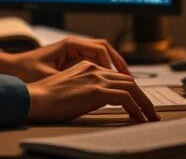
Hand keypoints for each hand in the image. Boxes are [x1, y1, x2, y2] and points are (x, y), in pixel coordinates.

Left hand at [0, 37, 130, 82]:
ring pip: (100, 55)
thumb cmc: (25, 71)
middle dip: (118, 63)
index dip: (113, 62)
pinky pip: (92, 62)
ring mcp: (72, 51)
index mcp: (70, 45)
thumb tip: (93, 86)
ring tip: (123, 82)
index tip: (122, 76)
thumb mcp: (50, 77)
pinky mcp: (70, 59)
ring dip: (112, 66)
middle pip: (104, 49)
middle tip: (129, 80)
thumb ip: (70, 80)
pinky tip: (107, 84)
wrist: (10, 68)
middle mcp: (73, 45)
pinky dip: (103, 70)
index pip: (100, 49)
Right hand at [25, 60, 159, 123]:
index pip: (117, 77)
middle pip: (128, 80)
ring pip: (131, 88)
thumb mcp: (72, 90)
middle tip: (150, 112)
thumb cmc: (47, 98)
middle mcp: (94, 69)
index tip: (138, 104)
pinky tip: (139, 119)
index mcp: (87, 67)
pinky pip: (125, 98)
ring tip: (150, 117)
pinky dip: (137, 109)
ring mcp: (96, 78)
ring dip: (144, 104)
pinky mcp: (96, 90)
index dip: (130, 90)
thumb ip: (89, 91)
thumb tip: (103, 101)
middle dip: (143, 97)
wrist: (35, 98)